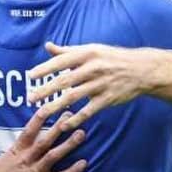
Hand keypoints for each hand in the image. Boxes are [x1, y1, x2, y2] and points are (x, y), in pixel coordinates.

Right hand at [0, 110, 86, 171]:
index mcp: (15, 153)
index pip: (28, 132)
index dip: (39, 119)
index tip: (49, 107)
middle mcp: (28, 160)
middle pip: (46, 140)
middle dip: (59, 127)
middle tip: (71, 115)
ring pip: (55, 156)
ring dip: (69, 145)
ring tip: (81, 134)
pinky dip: (72, 171)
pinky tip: (83, 163)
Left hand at [27, 42, 156, 130]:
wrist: (141, 70)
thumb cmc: (112, 58)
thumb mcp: (91, 50)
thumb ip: (68, 51)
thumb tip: (48, 46)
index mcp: (87, 54)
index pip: (62, 61)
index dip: (46, 69)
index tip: (31, 76)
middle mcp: (93, 68)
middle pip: (65, 81)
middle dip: (46, 90)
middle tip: (30, 98)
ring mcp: (100, 84)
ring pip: (74, 97)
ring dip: (56, 106)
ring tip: (41, 113)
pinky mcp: (107, 99)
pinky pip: (88, 110)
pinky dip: (76, 118)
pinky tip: (64, 125)